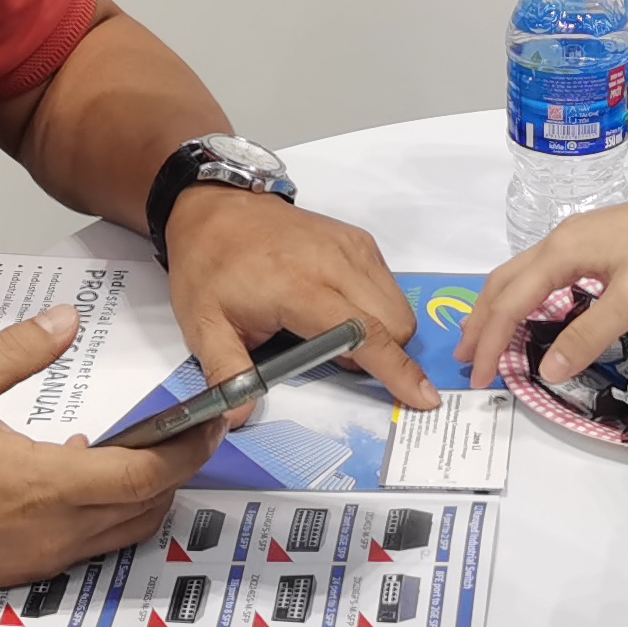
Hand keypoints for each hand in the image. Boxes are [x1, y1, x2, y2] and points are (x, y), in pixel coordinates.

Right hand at [0, 307, 216, 603]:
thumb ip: (15, 353)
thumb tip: (66, 320)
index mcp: (48, 485)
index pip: (148, 473)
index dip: (190, 447)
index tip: (210, 417)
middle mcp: (60, 530)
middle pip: (152, 505)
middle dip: (181, 467)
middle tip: (190, 427)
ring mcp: (48, 555)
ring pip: (129, 529)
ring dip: (150, 492)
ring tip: (145, 446)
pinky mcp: (32, 569)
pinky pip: (97, 543)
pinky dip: (113, 510)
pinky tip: (85, 473)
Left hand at [164, 185, 434, 410]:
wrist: (213, 208)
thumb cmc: (210, 267)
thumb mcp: (204, 326)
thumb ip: (227, 375)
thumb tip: (239, 418)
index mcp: (300, 287)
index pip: (365, 333)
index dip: (396, 369)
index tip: (423, 398)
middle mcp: (337, 262)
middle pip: (395, 325)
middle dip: (382, 356)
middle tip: (331, 358)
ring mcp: (353, 247)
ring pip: (399, 306)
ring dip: (382, 333)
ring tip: (330, 333)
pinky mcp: (360, 241)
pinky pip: (390, 286)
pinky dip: (378, 309)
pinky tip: (339, 309)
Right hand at [460, 178, 627, 388]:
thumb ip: (587, 337)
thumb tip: (545, 371)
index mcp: (561, 253)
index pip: (510, 303)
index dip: (491, 342)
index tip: (479, 377)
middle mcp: (560, 240)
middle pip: (504, 282)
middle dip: (481, 322)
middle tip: (467, 358)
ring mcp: (578, 237)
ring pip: (522, 274)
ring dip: (500, 306)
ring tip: (488, 335)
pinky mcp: (596, 240)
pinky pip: (543, 271)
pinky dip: (525, 295)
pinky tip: (536, 308)